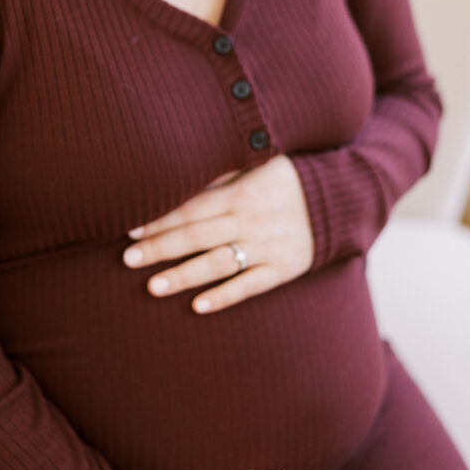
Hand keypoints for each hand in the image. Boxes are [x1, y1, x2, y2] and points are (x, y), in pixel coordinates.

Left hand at [122, 155, 314, 313]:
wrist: (340, 199)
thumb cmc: (287, 177)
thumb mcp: (258, 163)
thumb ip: (222, 173)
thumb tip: (179, 178)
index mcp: (243, 192)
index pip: (192, 208)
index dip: (160, 219)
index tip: (132, 229)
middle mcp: (252, 221)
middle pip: (197, 237)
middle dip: (160, 248)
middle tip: (128, 260)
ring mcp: (268, 247)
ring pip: (218, 264)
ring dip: (183, 276)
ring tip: (153, 287)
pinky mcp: (284, 269)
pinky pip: (250, 286)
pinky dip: (224, 296)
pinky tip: (197, 306)